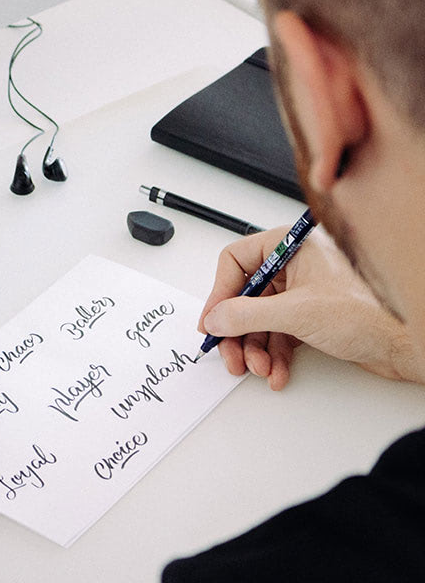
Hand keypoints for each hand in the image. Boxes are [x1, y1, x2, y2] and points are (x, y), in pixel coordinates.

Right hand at [198, 228, 422, 389]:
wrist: (407, 344)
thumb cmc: (370, 313)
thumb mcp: (296, 313)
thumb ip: (247, 315)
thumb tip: (215, 319)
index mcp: (291, 246)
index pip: (236, 261)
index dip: (219, 293)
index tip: (212, 322)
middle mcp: (294, 265)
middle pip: (244, 296)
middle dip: (237, 332)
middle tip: (231, 355)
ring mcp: (302, 291)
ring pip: (259, 320)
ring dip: (254, 349)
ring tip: (259, 368)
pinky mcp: (309, 316)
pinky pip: (277, 334)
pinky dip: (273, 355)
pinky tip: (276, 372)